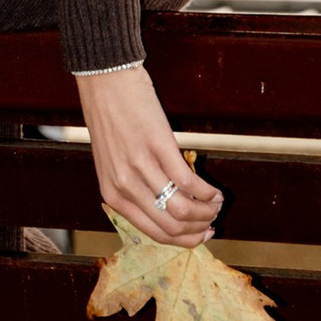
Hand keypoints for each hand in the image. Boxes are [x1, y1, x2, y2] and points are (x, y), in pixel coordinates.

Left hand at [73, 66, 221, 245]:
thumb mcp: (112, 163)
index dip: (184, 239)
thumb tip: (168, 209)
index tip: (201, 234)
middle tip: (213, 218)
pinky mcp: (158, 146)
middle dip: (199, 228)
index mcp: (112, 194)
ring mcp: (140, 167)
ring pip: (183, 209)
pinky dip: (208, 191)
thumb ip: (132, 188)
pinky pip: (189, 182)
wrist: (104, 81)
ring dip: (207, 211)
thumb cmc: (108, 119)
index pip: (155, 233)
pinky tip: (215, 189)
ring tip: (217, 203)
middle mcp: (124, 186)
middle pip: (172, 226)